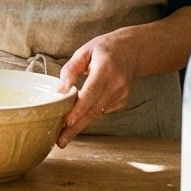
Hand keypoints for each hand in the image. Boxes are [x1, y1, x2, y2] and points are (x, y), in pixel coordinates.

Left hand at [54, 31, 136, 147]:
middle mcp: (116, 83)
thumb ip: (70, 70)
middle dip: (76, 127)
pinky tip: (79, 117)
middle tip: (61, 141)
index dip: (79, 109)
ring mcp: (122, 94)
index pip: (92, 92)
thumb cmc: (104, 49)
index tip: (66, 122)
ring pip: (97, 113)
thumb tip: (59, 92)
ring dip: (80, 124)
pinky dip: (89, 115)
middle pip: (94, 109)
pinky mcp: (122, 101)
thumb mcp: (84, 52)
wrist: (131, 51)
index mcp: (106, 68)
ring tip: (63, 135)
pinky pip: (102, 111)